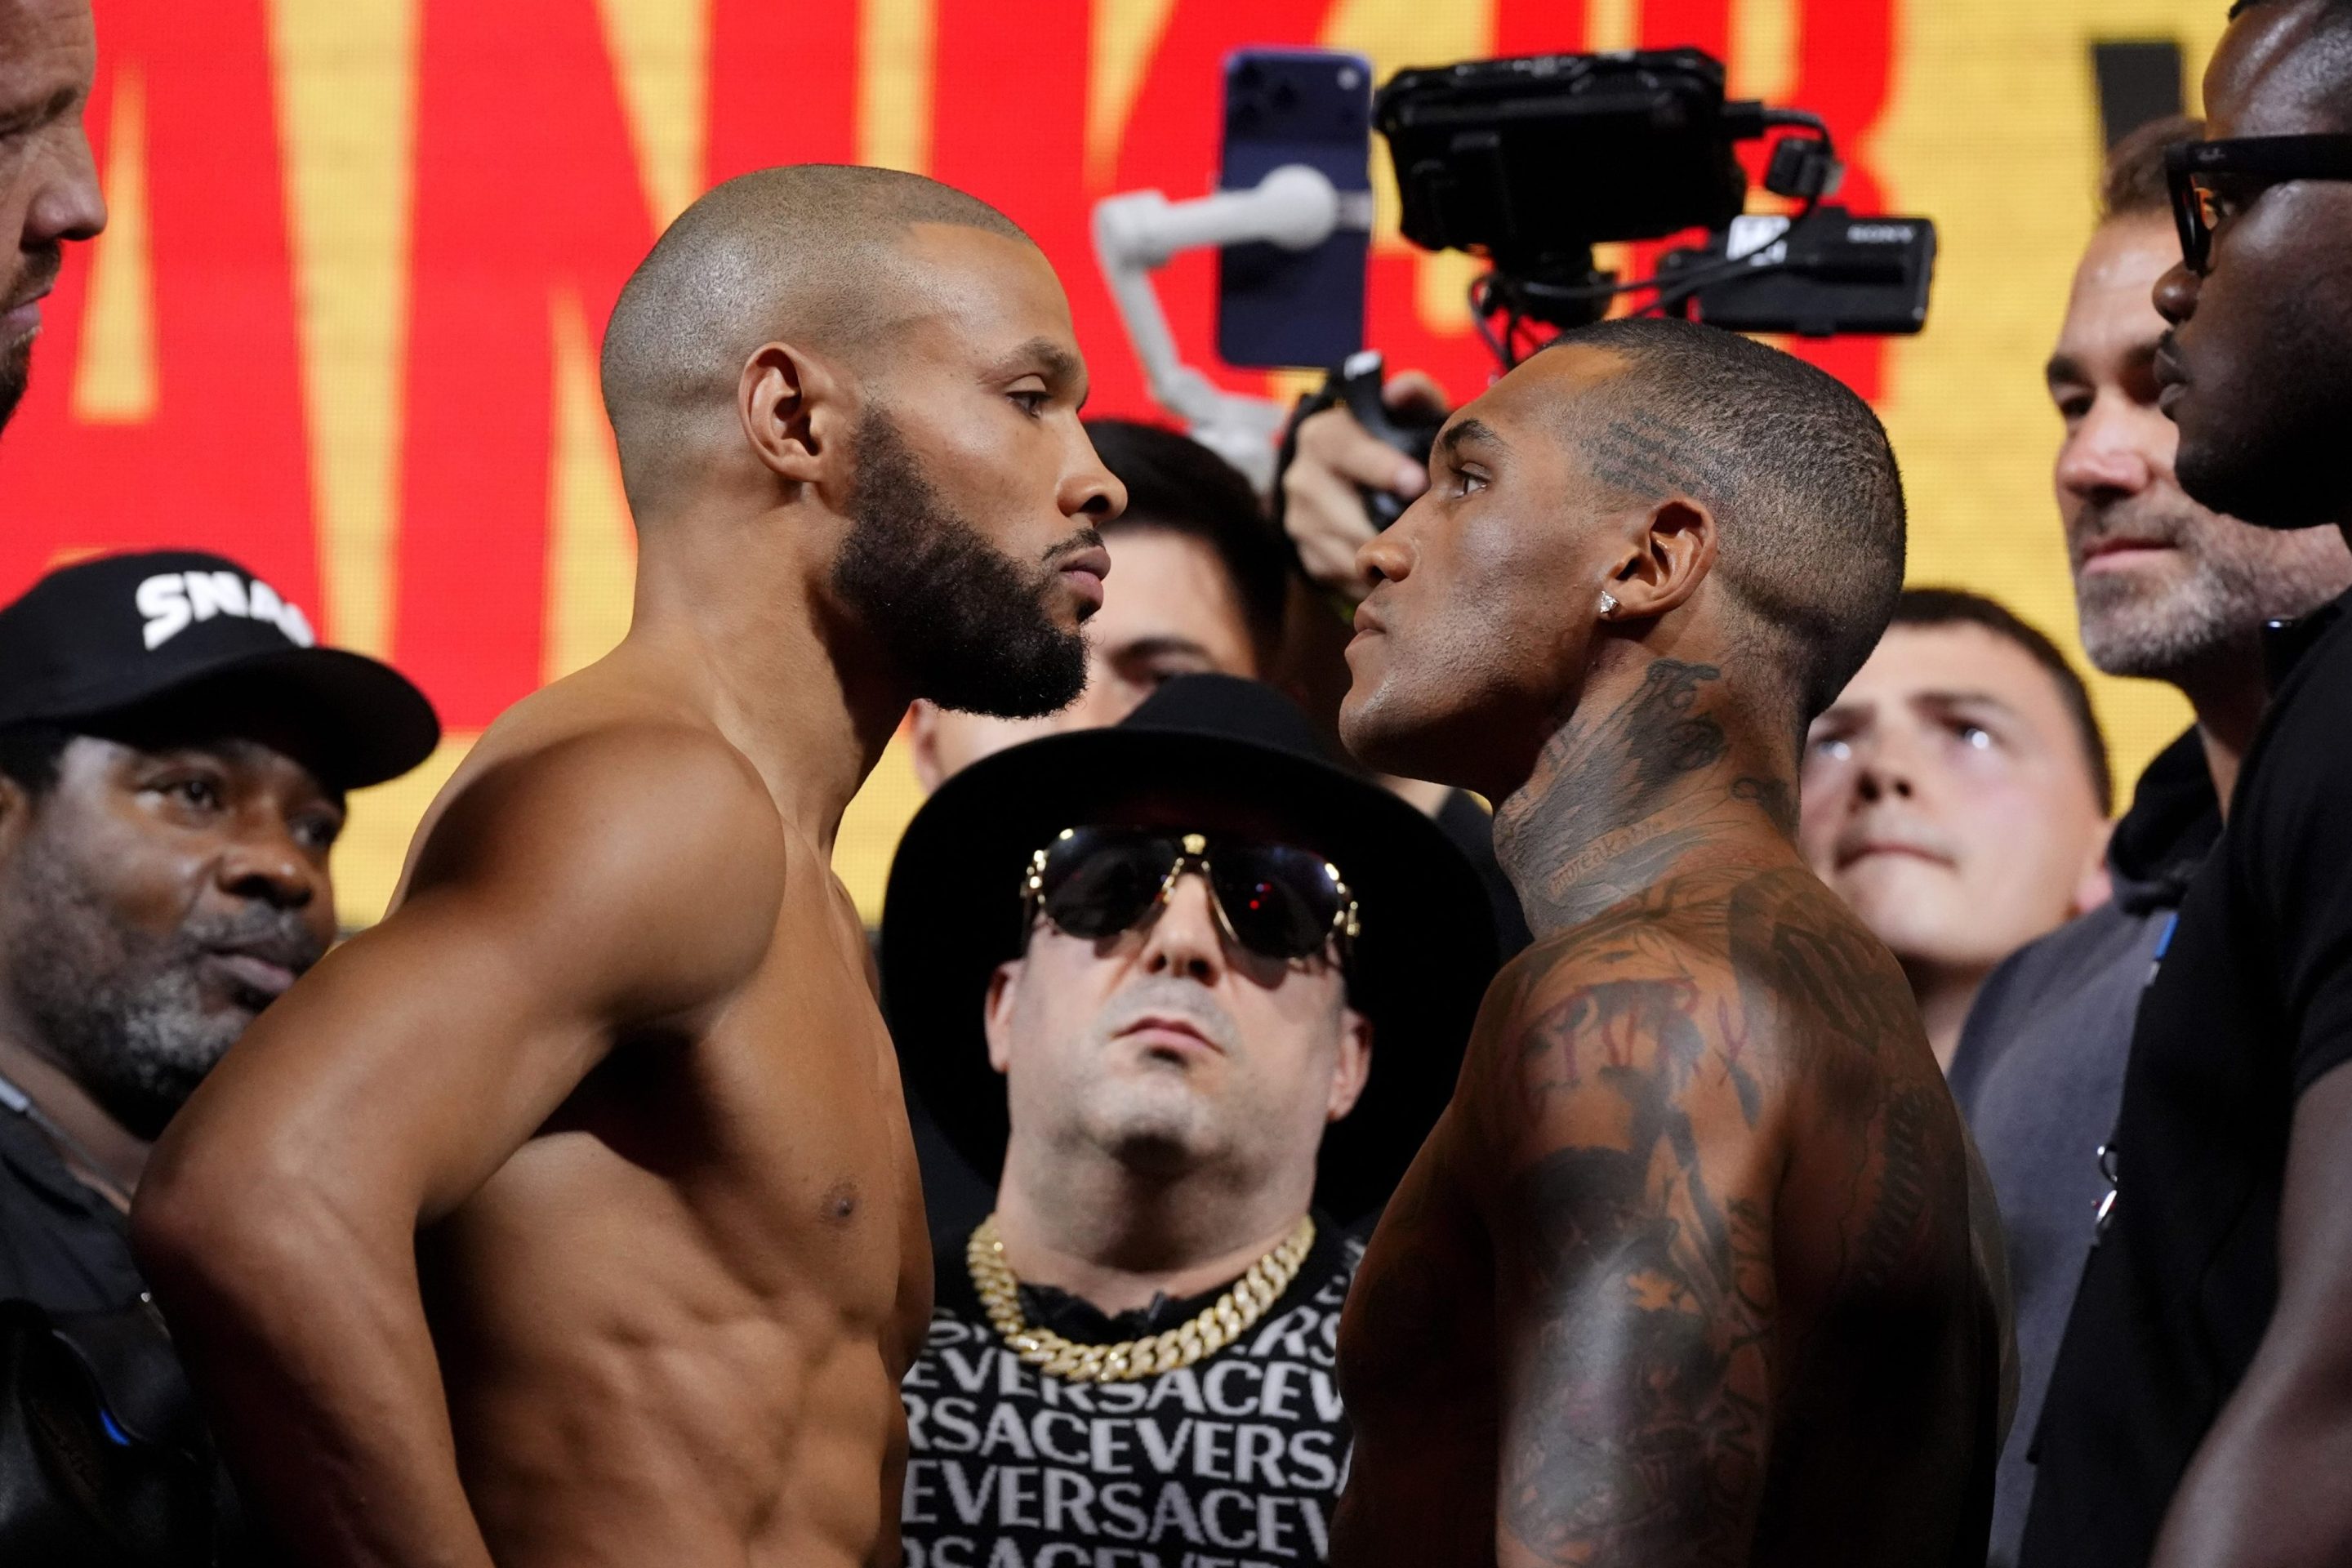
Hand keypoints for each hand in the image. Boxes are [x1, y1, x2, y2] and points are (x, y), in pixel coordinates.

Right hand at [1281, 370, 1447, 602]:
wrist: (1340, 477)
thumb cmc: (1384, 443)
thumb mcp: (1399, 414)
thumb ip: (1411, 396)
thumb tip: (1402, 390)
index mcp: (1321, 437)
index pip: (1345, 449)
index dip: (1382, 467)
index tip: (1417, 483)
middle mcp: (1301, 479)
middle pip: (1345, 514)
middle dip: (1387, 528)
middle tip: (1430, 535)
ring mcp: (1300, 522)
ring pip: (1346, 552)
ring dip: (1383, 559)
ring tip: (1422, 557)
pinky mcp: (1307, 558)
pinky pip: (1345, 579)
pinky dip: (1373, 579)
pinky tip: (1399, 572)